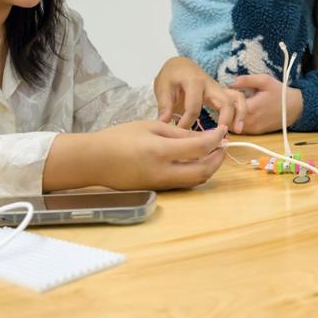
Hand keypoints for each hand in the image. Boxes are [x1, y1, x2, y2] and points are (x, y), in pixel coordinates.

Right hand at [43, 121, 228, 190]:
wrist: (94, 161)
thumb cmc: (119, 138)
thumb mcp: (150, 127)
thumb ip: (178, 134)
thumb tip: (204, 138)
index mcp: (160, 152)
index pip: (199, 148)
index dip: (216, 139)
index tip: (222, 131)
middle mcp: (162, 172)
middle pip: (202, 172)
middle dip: (218, 159)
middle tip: (223, 145)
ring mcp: (160, 185)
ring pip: (195, 181)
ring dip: (209, 168)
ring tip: (213, 152)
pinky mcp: (157, 190)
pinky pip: (183, 184)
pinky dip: (195, 173)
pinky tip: (196, 160)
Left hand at [154, 57, 246, 132]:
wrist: (180, 66)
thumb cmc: (171, 76)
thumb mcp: (163, 87)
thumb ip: (165, 105)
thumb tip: (164, 123)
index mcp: (194, 82)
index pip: (193, 107)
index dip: (186, 123)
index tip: (179, 133)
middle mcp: (210, 84)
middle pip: (224, 101)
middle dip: (225, 119)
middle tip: (219, 136)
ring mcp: (219, 88)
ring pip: (237, 98)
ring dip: (240, 114)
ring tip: (237, 131)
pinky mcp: (222, 93)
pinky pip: (237, 100)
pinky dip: (240, 112)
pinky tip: (237, 127)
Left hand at [228, 74, 303, 133]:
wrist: (295, 108)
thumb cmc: (280, 93)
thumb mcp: (265, 80)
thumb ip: (247, 80)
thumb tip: (230, 82)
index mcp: (250, 108)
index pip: (227, 107)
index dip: (223, 100)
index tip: (224, 93)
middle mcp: (250, 122)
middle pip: (227, 118)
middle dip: (224, 109)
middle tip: (226, 99)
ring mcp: (253, 129)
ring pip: (232, 125)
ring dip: (230, 117)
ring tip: (232, 106)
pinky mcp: (256, 132)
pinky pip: (240, 128)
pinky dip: (236, 122)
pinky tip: (240, 112)